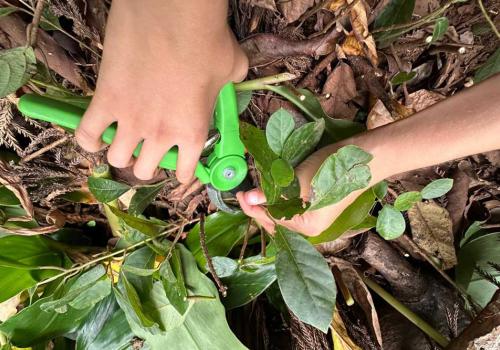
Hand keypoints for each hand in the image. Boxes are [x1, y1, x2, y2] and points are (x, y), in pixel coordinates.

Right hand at [76, 0, 247, 181]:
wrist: (173, 10)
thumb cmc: (207, 38)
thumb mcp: (232, 68)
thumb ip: (230, 87)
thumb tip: (233, 81)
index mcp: (192, 131)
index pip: (184, 171)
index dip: (182, 169)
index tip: (179, 163)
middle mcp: (160, 134)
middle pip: (144, 170)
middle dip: (147, 162)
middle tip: (148, 147)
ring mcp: (130, 120)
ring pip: (116, 159)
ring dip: (120, 152)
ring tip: (123, 139)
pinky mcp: (104, 100)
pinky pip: (86, 135)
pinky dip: (90, 139)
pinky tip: (97, 134)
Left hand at [237, 143, 379, 236]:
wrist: (364, 158)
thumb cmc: (332, 170)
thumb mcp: (298, 180)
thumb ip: (271, 192)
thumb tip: (248, 198)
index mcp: (307, 226)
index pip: (271, 221)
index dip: (252, 209)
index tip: (239, 195)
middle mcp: (311, 228)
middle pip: (276, 222)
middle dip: (259, 209)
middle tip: (244, 193)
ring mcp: (316, 218)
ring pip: (284, 216)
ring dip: (269, 205)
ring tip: (255, 193)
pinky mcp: (318, 207)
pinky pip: (292, 209)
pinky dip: (280, 202)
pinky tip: (273, 192)